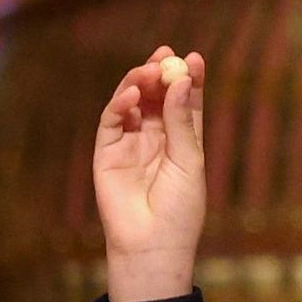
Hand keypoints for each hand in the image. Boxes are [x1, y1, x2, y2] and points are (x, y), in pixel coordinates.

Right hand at [92, 46, 204, 301]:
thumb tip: (181, 80)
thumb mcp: (189, 161)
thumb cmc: (180, 209)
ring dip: (139, 83)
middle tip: (165, 56)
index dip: (189, 78)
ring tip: (148, 71)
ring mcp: (130, 143)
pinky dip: (119, 104)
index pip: (185, 101)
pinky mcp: (106, 152)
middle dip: (160, 73)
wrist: (152, 244)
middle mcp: (155, 137)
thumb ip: (182, 121)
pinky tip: (132, 94)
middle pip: (157, 96)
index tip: (194, 57)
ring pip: (133, 103)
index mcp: (182, 140)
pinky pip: (112, 121)